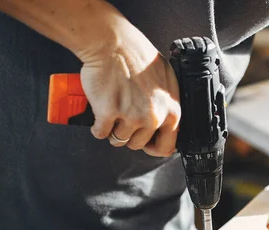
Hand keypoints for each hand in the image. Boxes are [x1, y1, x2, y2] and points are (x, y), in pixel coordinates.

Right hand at [78, 20, 179, 156]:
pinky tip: (100, 113)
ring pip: (119, 140)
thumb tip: (164, 122)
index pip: (166, 146)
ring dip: (113, 129)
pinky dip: (97, 126)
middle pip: (138, 144)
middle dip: (129, 134)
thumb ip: (167, 104)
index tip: (145, 144)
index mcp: (171, 110)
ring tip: (113, 111)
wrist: (113, 43)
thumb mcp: (167, 80)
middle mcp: (153, 117)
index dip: (153, 147)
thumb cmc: (137, 55)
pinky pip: (101, 133)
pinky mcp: (108, 114)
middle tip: (123, 118)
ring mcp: (131, 117)